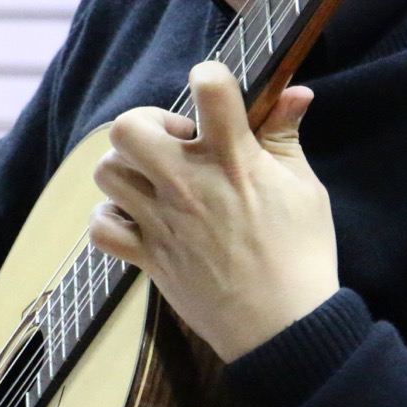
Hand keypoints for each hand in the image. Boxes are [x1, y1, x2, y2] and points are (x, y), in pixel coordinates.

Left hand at [90, 60, 339, 361]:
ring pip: (106, 172)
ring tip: (157, 181)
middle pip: (127, 127)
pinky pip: (101, 228)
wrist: (284, 329)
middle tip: (176, 144)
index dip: (210, 77)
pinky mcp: (149, 258)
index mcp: (234, 160)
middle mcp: (189, 184)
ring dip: (127, 169)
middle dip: (146, 124)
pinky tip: (139, 219)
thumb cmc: (302, 255)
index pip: (210, 86)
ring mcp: (163, 222)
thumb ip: (287, 135)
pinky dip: (112, 220)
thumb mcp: (305, 187)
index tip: (217, 94)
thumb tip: (296, 91)